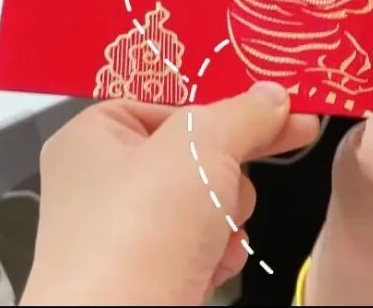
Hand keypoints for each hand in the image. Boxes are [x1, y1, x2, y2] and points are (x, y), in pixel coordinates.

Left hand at [22, 84, 319, 304]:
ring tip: (211, 232)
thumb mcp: (200, 146)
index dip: (224, 105)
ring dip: (226, 216)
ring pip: (208, 202)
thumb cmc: (136, 232)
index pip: (170, 102)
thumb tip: (273, 98)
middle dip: (226, 173)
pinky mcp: (153, 276)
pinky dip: (219, 253)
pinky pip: (206, 247)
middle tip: (248, 169)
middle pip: (196, 155)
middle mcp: (103, 184)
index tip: (278, 106)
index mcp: (94, 138)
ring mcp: (128, 234)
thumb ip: (243, 113)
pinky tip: (211, 262)